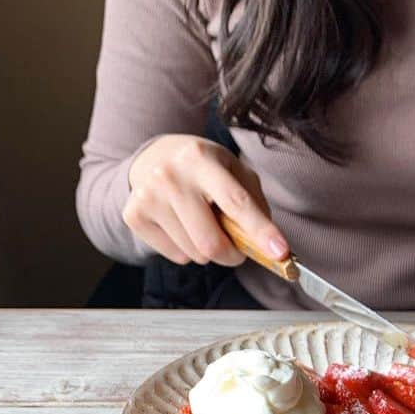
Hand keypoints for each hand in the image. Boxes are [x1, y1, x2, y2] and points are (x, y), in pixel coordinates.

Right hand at [124, 135, 287, 265]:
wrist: (152, 157)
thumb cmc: (203, 169)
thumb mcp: (233, 171)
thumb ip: (254, 204)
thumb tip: (268, 245)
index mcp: (201, 158)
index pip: (236, 203)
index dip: (261, 231)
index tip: (280, 252)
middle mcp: (170, 175)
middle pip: (212, 242)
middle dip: (232, 255)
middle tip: (235, 247)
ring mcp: (148, 196)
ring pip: (195, 254)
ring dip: (207, 250)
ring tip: (201, 224)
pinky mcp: (134, 215)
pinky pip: (177, 256)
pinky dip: (187, 250)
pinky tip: (181, 226)